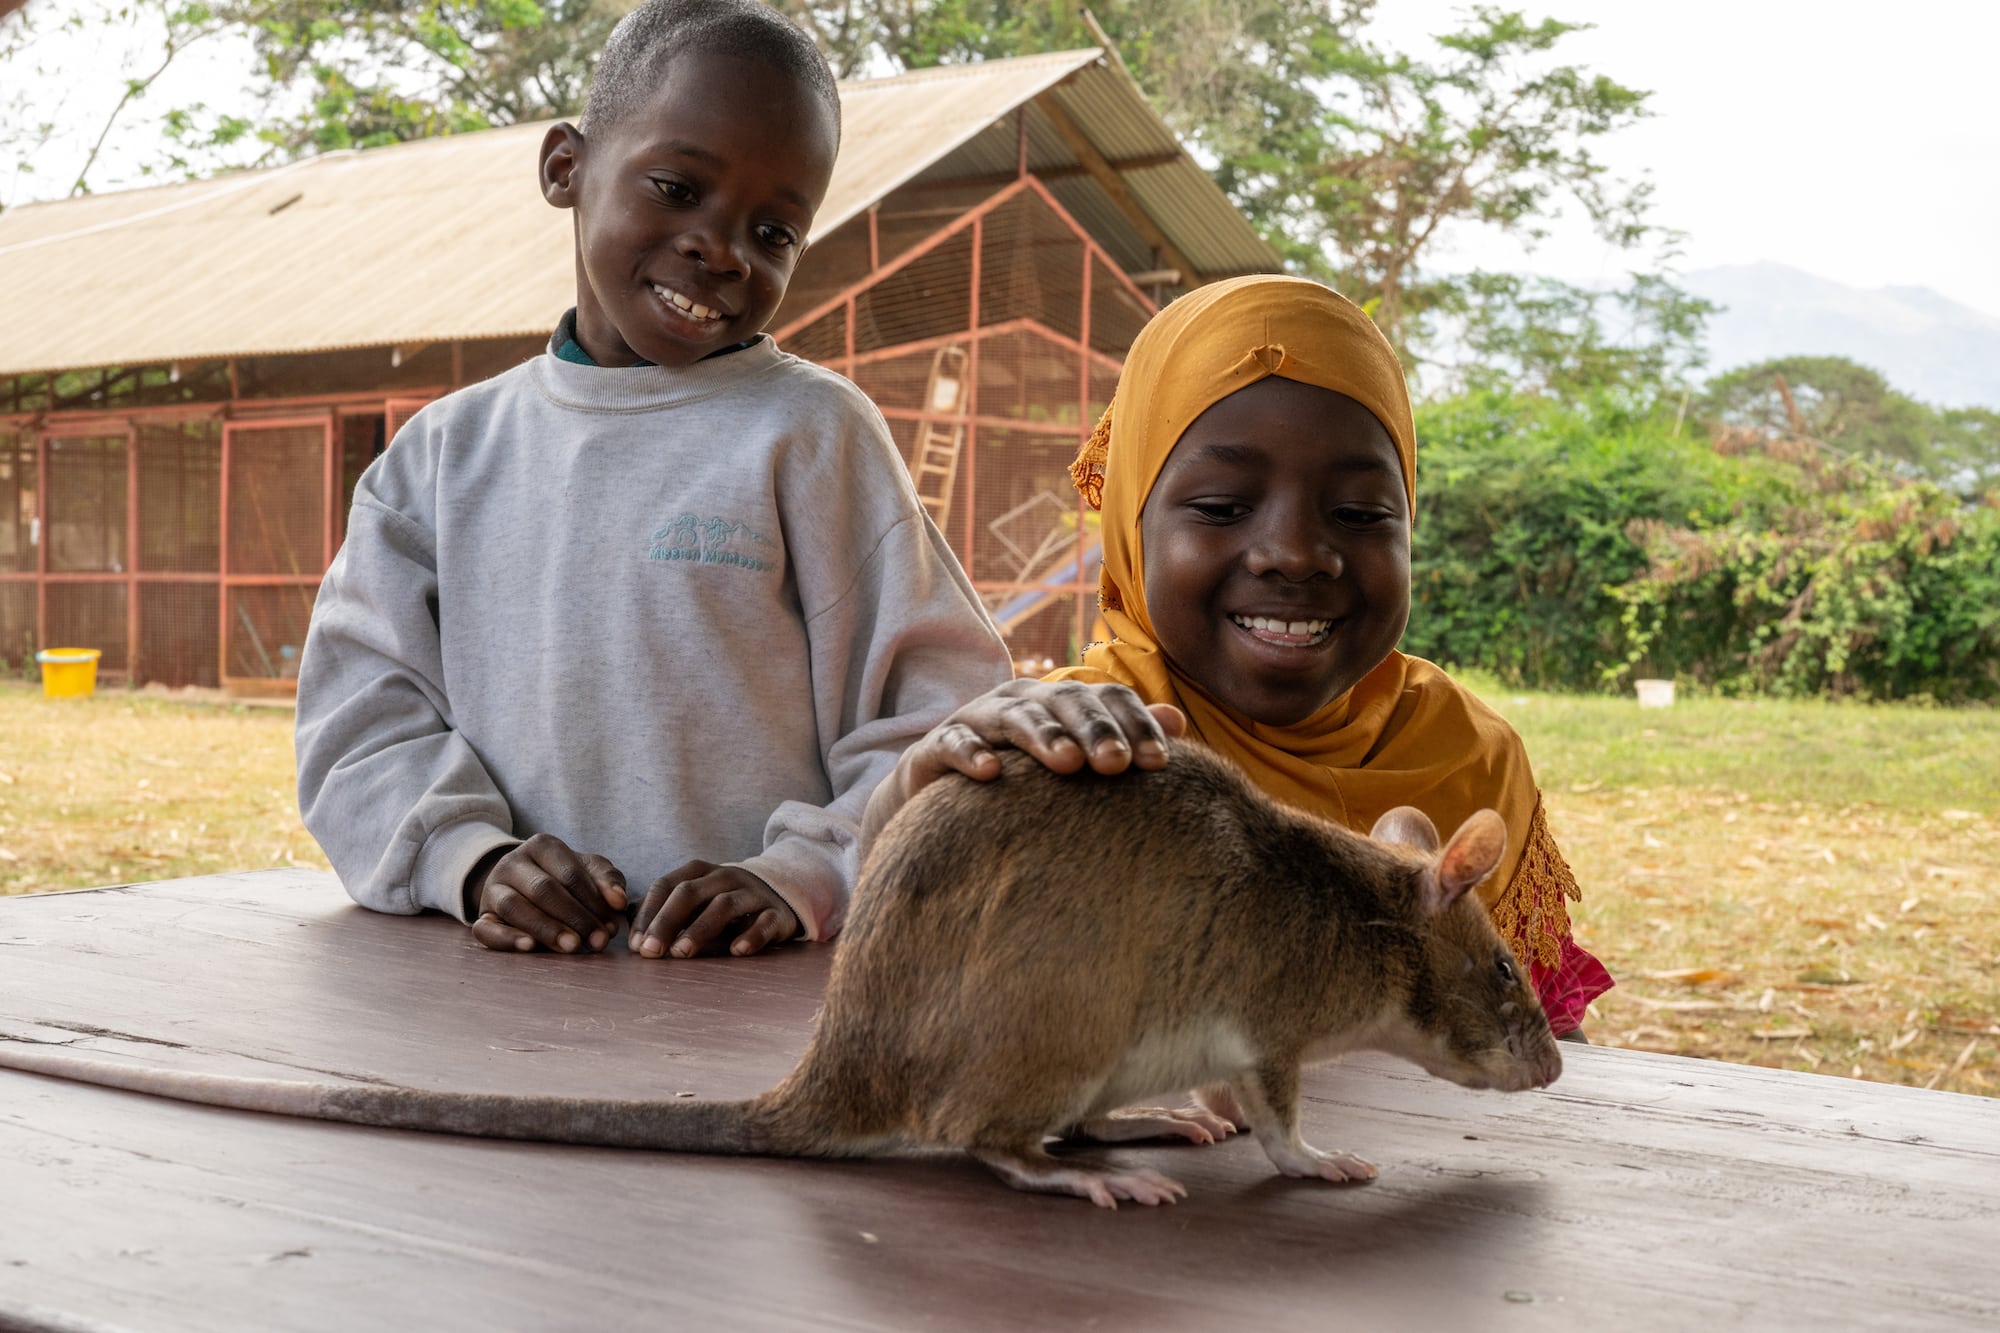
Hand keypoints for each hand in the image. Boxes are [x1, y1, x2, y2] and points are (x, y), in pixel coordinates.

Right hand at [467, 834, 626, 953]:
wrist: (524, 885)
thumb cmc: (566, 878)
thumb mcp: (590, 871)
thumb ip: (608, 881)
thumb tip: (618, 901)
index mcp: (542, 846)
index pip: (569, 873)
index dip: (593, 900)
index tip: (612, 926)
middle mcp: (512, 863)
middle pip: (543, 889)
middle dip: (574, 917)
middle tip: (598, 941)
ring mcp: (493, 889)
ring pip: (515, 907)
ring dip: (546, 929)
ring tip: (573, 947)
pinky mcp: (481, 916)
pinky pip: (486, 928)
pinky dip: (507, 938)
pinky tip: (530, 947)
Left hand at [631, 860, 798, 959]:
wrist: (779, 894)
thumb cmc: (724, 901)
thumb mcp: (695, 898)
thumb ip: (663, 908)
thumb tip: (626, 924)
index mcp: (699, 872)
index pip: (666, 886)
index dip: (648, 913)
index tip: (635, 944)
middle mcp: (725, 877)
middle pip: (690, 893)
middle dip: (666, 922)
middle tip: (650, 951)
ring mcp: (752, 894)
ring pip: (724, 905)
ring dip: (700, 929)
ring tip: (681, 953)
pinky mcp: (776, 913)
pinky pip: (765, 923)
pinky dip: (752, 936)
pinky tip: (738, 951)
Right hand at [863, 680, 1185, 842]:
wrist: (939, 793)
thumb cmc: (1021, 776)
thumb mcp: (1072, 755)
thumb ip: (1122, 737)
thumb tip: (1178, 720)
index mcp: (1060, 700)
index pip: (1106, 699)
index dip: (1134, 724)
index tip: (1159, 763)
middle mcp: (1021, 700)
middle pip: (1065, 703)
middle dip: (1094, 731)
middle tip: (1117, 765)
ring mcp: (977, 719)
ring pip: (1015, 718)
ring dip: (1042, 737)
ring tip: (1067, 763)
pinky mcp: (937, 746)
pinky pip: (953, 743)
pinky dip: (969, 753)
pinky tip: (989, 774)